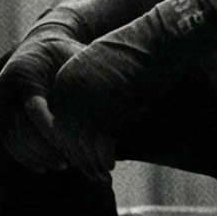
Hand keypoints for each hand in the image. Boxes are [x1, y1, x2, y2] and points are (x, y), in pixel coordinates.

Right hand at [0, 24, 84, 175]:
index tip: (74, 145)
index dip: (53, 131)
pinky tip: (45, 165)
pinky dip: (26, 156)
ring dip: (38, 155)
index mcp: (24, 74)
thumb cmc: (64, 55)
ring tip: (64, 164)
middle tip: (70, 162)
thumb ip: (85, 78)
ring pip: (15, 138)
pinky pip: (10, 142)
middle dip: (46, 149)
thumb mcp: (75, 60)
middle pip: (22, 128)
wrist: (39, 48)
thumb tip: (108, 102)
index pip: (35, 109)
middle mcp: (4, 89)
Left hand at [47, 0, 216, 176]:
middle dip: (78, 158)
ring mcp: (86, 99)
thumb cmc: (137, 57)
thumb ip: (89, 97)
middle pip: (65, 134)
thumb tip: (89, 126)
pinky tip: (110, 167)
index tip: (81, 159)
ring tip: (101, 176)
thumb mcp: (104, 74)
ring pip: (80, 143)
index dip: (69, 144)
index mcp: (65, 78)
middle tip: (92, 174)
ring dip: (90, 164)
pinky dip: (103, 159)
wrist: (158, 38)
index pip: (58, 120)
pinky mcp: (106, 107)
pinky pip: (99, 144)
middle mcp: (70, 89)